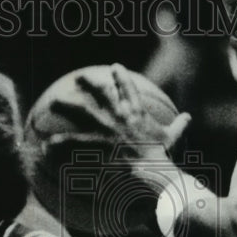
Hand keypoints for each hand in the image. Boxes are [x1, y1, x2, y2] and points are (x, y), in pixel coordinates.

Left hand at [45, 63, 190, 161]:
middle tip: (78, 77)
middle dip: (88, 83)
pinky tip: (47, 144)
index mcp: (137, 113)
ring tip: (54, 101)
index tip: (115, 67)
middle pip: (100, 94)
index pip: (128, 88)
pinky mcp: (96, 145)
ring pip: (82, 112)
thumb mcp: (174, 137)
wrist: (153, 169)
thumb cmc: (164, 155)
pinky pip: (74, 143)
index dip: (121, 76)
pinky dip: (60, 143)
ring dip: (66, 105)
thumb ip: (180, 125)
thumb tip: (189, 117)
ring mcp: (105, 129)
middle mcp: (118, 116)